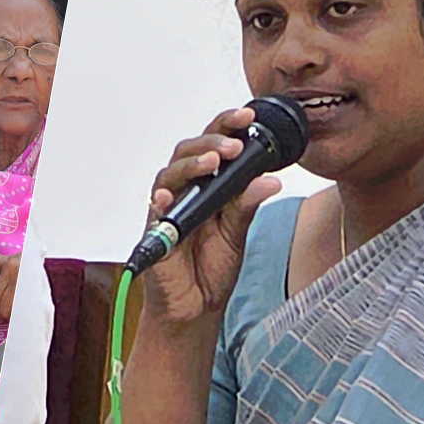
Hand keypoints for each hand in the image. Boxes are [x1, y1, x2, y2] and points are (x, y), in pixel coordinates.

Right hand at [143, 107, 281, 326]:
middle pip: (188, 152)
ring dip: (190, 165)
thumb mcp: (237, 233)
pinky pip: (153, 211)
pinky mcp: (154, 232)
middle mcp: (184, 191)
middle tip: (234, 143)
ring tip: (213, 163)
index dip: (227, 126)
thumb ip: (247, 204)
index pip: (214, 145)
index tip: (248, 116)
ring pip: (170, 174)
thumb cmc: (212, 267)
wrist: (196, 307)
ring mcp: (167, 209)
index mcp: (206, 185)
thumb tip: (270, 179)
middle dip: (211, 142)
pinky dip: (160, 200)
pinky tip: (168, 196)